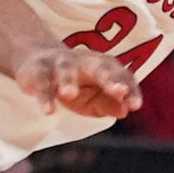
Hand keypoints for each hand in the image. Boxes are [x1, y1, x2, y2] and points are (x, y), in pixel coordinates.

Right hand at [14, 46, 140, 118]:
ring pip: (66, 70)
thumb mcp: (94, 98)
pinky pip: (42, 82)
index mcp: (104, 66)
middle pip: (99, 67)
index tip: (136, 105)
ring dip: (68, 81)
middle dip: (109, 78)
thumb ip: (109, 104)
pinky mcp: (37, 70)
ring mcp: (60, 63)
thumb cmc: (75, 85)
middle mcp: (84, 61)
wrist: (37, 62)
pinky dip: (44, 96)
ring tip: (70, 95)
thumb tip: (124, 111)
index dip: (130, 89)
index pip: (121, 75)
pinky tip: (48, 111)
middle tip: (119, 91)